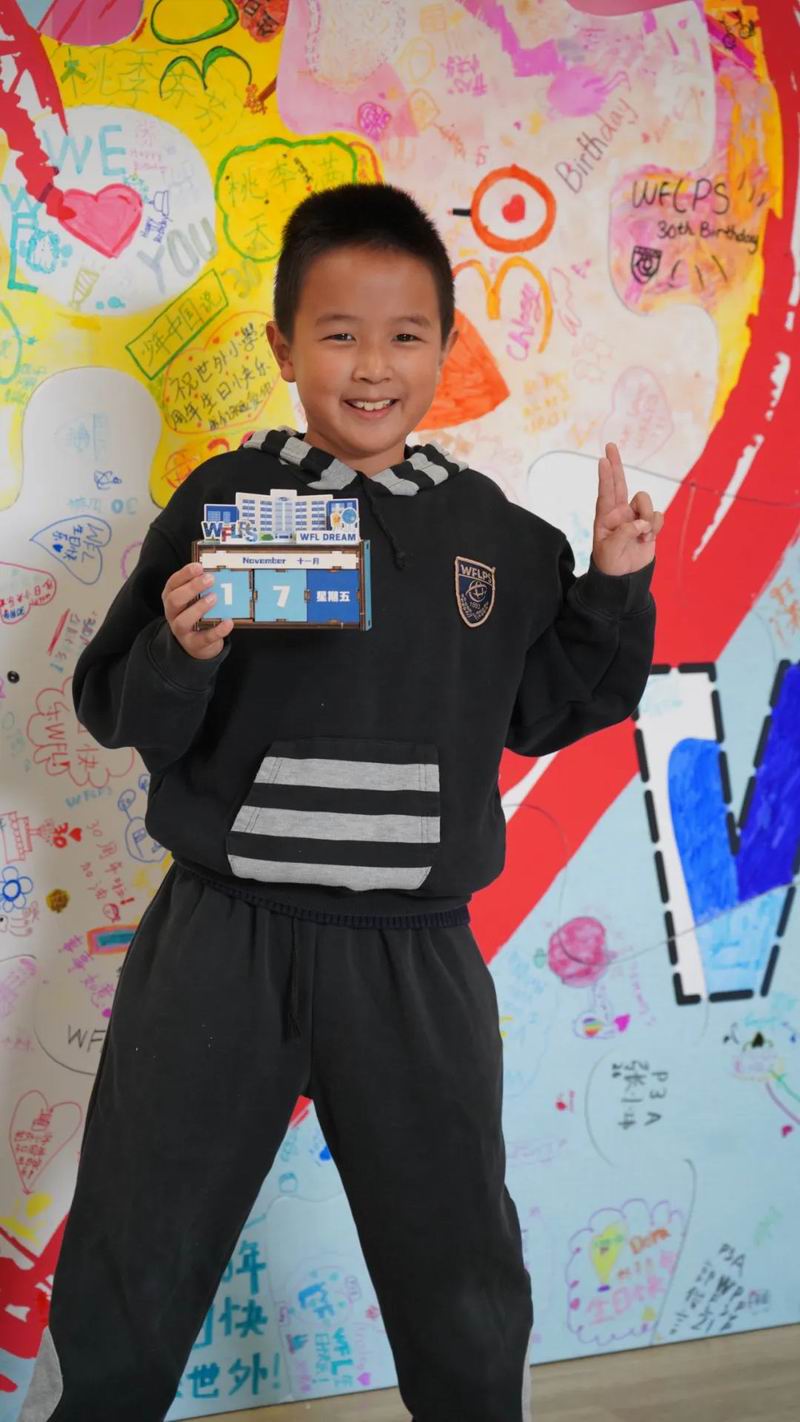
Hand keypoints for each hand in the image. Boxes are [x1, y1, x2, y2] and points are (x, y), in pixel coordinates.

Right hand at [162, 563, 233, 659]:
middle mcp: (172, 614)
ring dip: (199, 608)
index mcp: (171, 598)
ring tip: (214, 598)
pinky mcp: (194, 644)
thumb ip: (200, 588)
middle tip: (210, 579)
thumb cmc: (196, 615)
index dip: (184, 574)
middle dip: (191, 588)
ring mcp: (181, 630)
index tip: (199, 566)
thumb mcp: (194, 600)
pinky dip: (217, 630)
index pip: (172, 583)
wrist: (196, 644)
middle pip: (174, 600)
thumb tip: (217, 573)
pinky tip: (228, 622)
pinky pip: (204, 638)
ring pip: (183, 621)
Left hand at [592, 442, 663, 575]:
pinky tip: (647, 539)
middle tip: (610, 446)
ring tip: (642, 535)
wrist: (625, 578)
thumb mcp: (610, 551)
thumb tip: (641, 523)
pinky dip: (655, 527)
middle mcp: (620, 513)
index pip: (606, 493)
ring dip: (647, 515)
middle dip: (616, 464)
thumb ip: (624, 533)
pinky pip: (658, 516)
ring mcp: (635, 517)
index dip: (606, 476)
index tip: (602, 459)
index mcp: (605, 517)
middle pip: (620, 483)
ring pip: (645, 501)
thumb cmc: (610, 564)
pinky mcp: (649, 525)